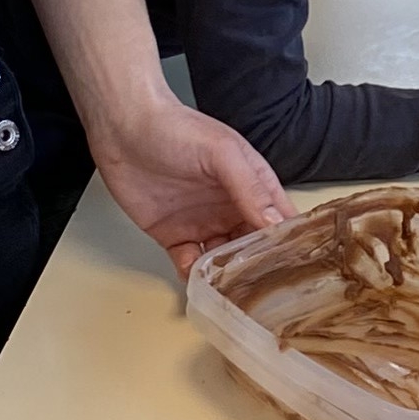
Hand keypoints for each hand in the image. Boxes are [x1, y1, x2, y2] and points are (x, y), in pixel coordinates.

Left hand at [97, 97, 286, 275]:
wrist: (122, 128)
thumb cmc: (175, 128)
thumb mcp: (222, 153)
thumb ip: (251, 188)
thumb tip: (276, 222)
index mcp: (251, 184)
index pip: (280, 219)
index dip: (288, 241)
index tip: (295, 265)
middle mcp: (230, 207)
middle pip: (254, 246)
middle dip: (258, 266)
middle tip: (262, 289)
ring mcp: (203, 222)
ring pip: (223, 260)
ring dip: (227, 276)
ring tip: (230, 291)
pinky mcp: (173, 235)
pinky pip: (188, 263)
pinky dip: (194, 276)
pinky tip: (198, 280)